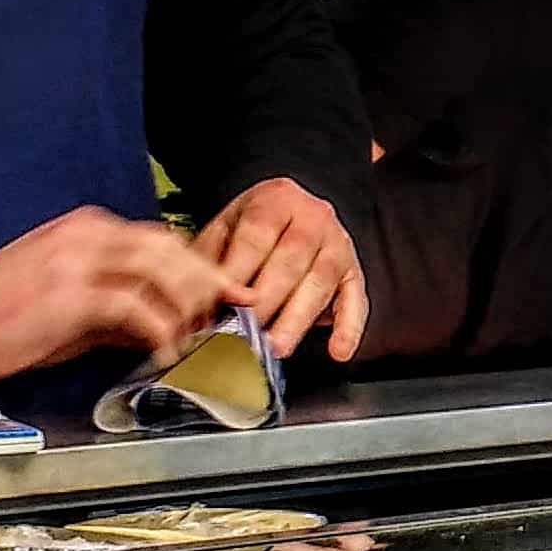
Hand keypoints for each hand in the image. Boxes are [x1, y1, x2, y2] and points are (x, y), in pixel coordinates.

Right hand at [0, 208, 231, 381]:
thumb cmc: (0, 313)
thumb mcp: (67, 302)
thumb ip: (115, 307)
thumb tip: (161, 326)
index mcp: (89, 230)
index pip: (163, 240)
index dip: (200, 268)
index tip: (227, 295)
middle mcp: (90, 235)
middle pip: (172, 248)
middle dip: (209, 282)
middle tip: (230, 316)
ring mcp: (80, 261)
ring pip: (163, 269)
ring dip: (190, 306)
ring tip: (201, 338)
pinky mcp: (71, 294)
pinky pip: (136, 307)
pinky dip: (161, 331)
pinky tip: (166, 354)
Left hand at [195, 175, 367, 362]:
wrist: (290, 211)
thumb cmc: (254, 226)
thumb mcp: (225, 227)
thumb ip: (209, 261)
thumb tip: (194, 305)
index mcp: (276, 200)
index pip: (256, 235)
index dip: (239, 270)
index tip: (223, 302)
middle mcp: (312, 217)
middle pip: (291, 259)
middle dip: (267, 299)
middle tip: (246, 331)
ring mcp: (337, 244)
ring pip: (321, 282)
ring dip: (298, 319)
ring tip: (276, 347)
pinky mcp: (353, 270)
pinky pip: (356, 299)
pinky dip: (350, 327)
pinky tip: (338, 350)